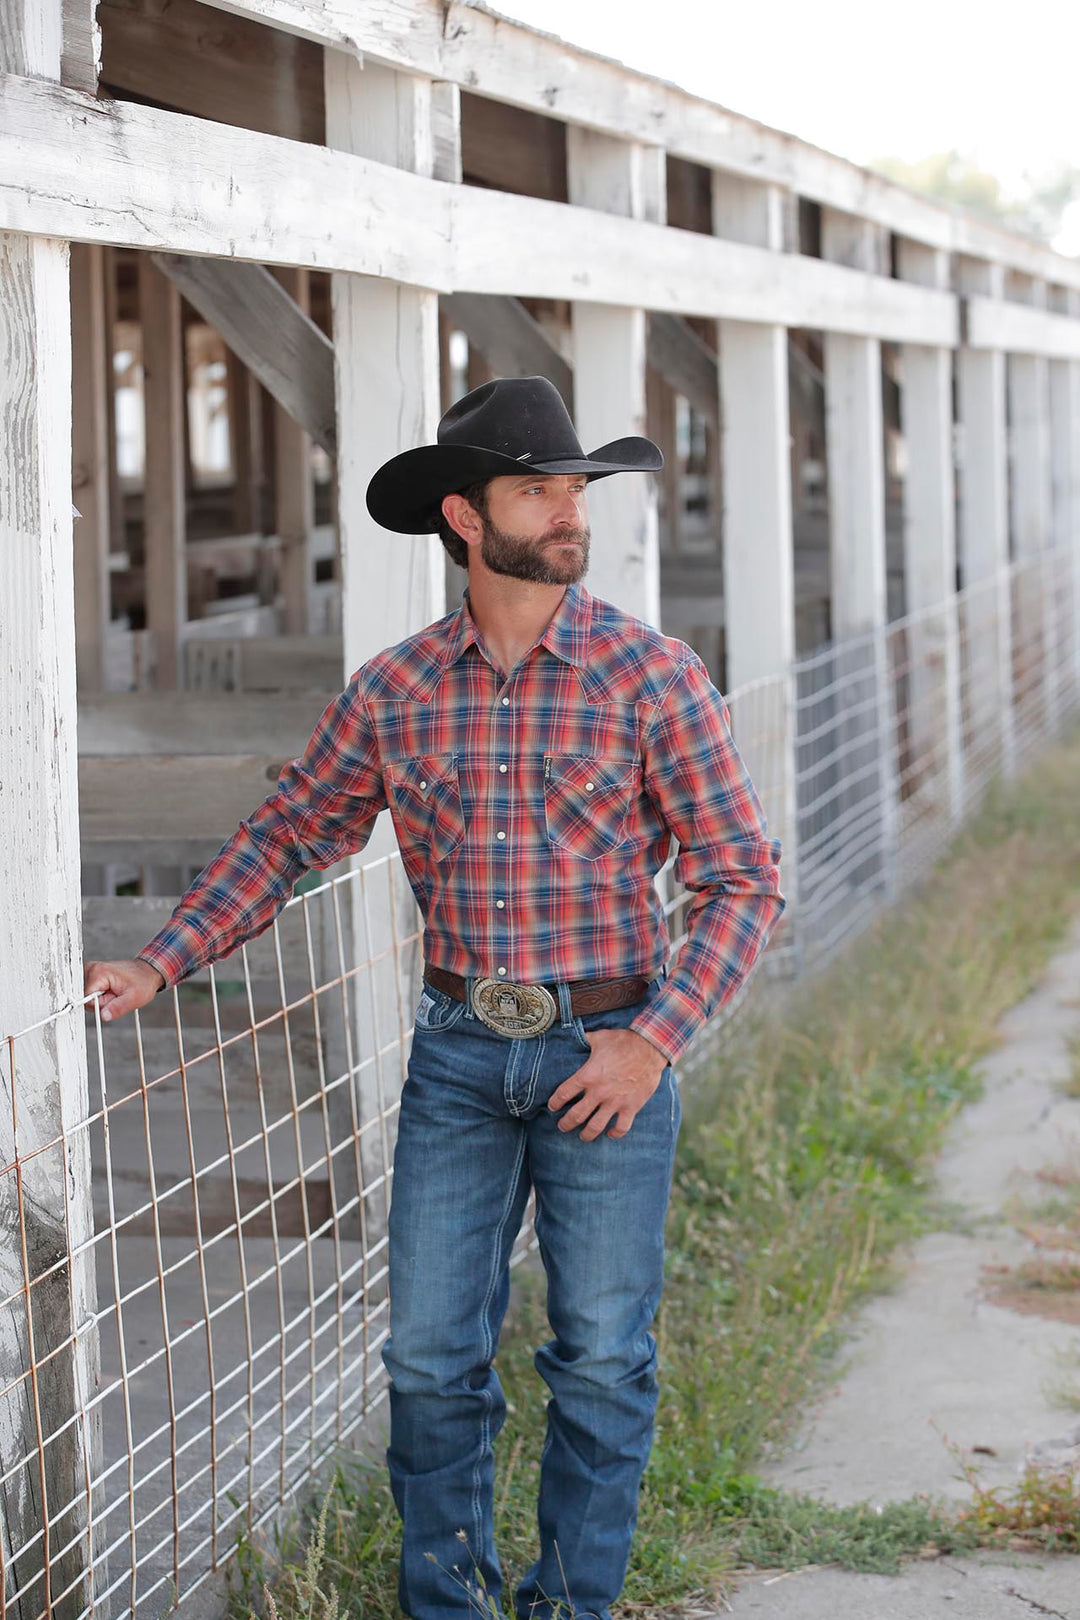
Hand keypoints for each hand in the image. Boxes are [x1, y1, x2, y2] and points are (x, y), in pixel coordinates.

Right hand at [83, 958, 165, 1022]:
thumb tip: (103, 1016)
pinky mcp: (91, 975)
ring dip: (101, 998)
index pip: (86, 1000)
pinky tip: (111, 990)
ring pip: (87, 996)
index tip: (114, 997)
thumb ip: (118, 1008)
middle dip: (101, 1002)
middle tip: (116, 994)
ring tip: (115, 992)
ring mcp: (90, 971)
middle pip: (85, 998)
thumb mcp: (134, 998)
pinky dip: (100, 995)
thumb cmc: (143, 982)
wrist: (147, 972)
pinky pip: (90, 993)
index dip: (101, 1004)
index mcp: (98, 972)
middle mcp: (90, 969)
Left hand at [548, 1027, 666, 1140]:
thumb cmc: (623, 1041)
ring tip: (583, 1136)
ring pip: (596, 1127)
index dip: (555, 1103)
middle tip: (563, 1126)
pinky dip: (615, 1133)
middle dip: (566, 1124)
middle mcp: (599, 1092)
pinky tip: (611, 1133)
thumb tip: (572, 1032)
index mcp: (587, 1075)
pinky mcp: (631, 1106)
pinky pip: (621, 1127)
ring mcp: (615, 1101)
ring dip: (586, 1134)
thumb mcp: (599, 1037)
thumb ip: (584, 1039)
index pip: (563, 1094)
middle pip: (576, 1116)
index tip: (553, 1106)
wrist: (650, 1047)